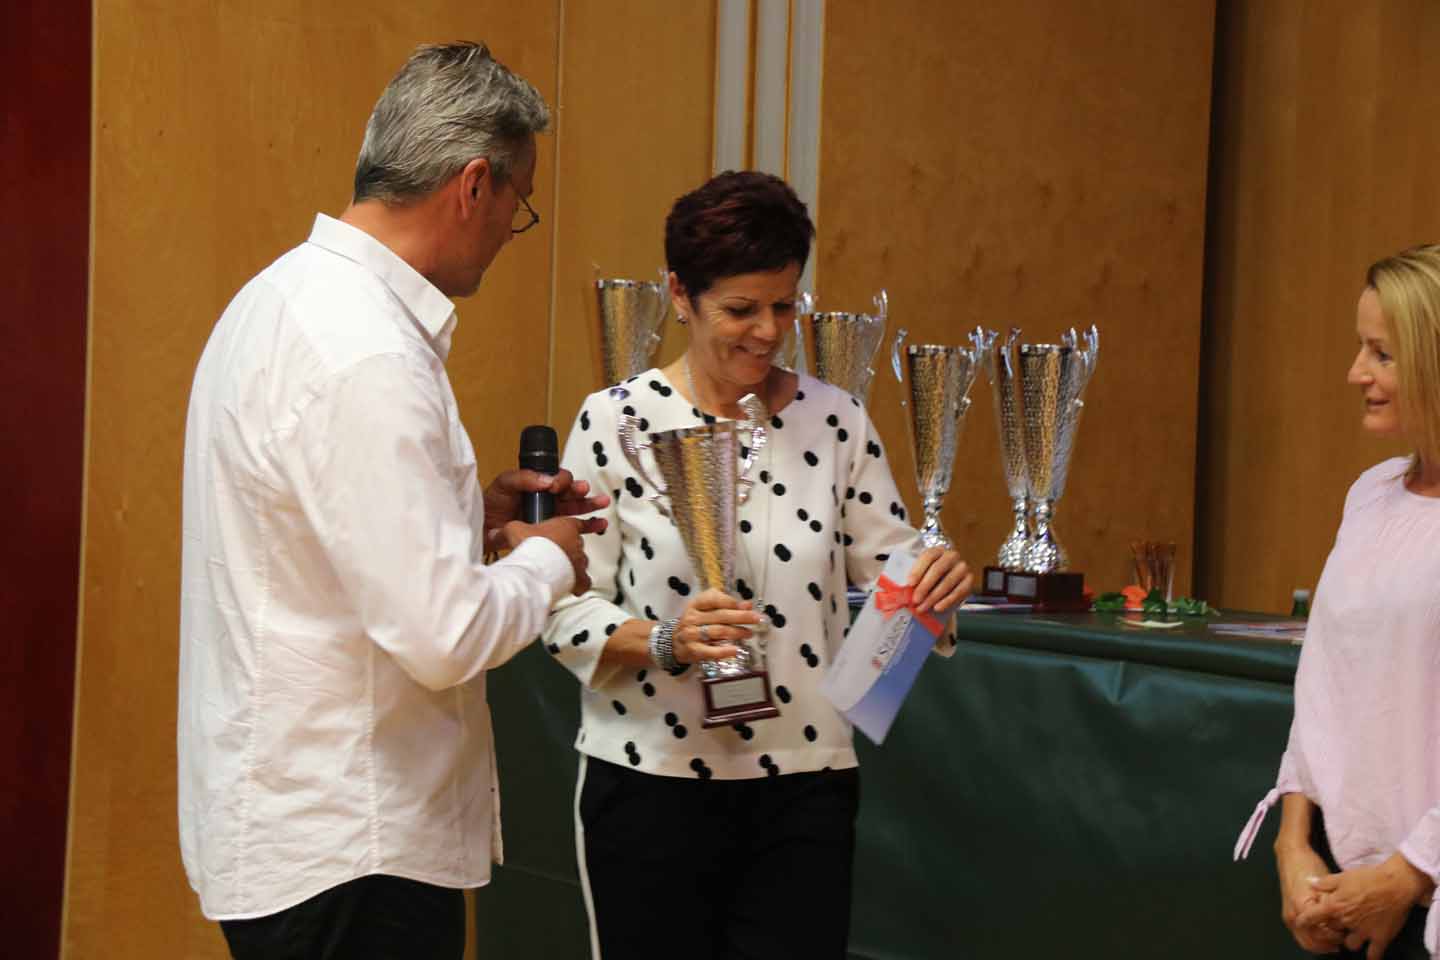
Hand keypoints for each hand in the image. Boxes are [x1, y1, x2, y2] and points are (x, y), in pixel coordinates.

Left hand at [483, 468, 610, 552]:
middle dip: (580, 490)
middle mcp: (547, 498)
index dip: (562, 479)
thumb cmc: (491, 503)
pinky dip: (588, 526)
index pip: (557, 478)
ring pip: (577, 508)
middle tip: (582, 491)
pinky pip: (574, 528)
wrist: (483, 529)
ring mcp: (551, 515)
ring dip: (591, 505)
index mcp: (538, 484)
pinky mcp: (553, 531)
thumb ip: (524, 478)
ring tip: (602, 504)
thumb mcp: (505, 483)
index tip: (557, 485)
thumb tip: (547, 480)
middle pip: (571, 491)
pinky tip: (599, 524)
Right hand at [501, 516, 604, 595]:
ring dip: (572, 566)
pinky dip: (580, 585)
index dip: (572, 528)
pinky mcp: (580, 578)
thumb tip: (494, 534)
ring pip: (581, 562)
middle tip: (553, 555)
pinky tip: (573, 588)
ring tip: (560, 571)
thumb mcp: (514, 531)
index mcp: (566, 526)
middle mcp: (576, 543)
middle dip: (567, 549)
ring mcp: (580, 561)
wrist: (540, 566)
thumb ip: (506, 531)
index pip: (577, 523)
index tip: (568, 531)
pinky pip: (584, 582)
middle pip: (577, 544)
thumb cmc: (533, 546)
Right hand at [670, 589, 757, 663]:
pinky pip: (710, 651)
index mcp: (696, 604)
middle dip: (741, 617)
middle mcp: (692, 618)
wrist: (673, 643)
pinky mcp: (694, 650)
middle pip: (720, 616)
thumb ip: (725, 604)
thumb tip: (747, 605)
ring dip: (737, 632)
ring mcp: (692, 635)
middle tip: (757, 619)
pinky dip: (723, 651)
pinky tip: (735, 650)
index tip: (748, 605)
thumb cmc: (695, 623)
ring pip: (718, 632)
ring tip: (750, 633)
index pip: (714, 599)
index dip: (731, 602)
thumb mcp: (705, 609)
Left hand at [905, 547, 973, 613]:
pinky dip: (947, 601)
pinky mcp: (969, 580)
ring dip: (933, 597)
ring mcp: (962, 568)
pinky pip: (959, 592)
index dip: (918, 570)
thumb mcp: (921, 572)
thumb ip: (912, 578)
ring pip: (948, 582)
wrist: (946, 583)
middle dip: (925, 586)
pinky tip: (937, 608)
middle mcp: (952, 556)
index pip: (928, 556)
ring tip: (922, 608)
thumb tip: (898, 589)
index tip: (910, 583)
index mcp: (937, 550)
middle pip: (938, 569)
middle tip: (915, 600)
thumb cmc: (929, 577)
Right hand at [1275, 841, 1342, 953]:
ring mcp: (1288, 915)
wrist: (1292, 856)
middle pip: (1312, 941)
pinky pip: (1300, 935)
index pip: (1322, 932)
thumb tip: (1342, 923)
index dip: (1336, 935)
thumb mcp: (1326, 886)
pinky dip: (1312, 940)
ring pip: (1305, 941)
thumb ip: (1331, 906)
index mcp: (1302, 907)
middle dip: (1328, 944)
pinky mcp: (1288, 914)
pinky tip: (1324, 937)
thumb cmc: (1309, 866)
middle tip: (1343, 940)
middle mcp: (1293, 914)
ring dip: (1320, 945)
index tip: (1347, 933)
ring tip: (1335, 943)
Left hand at [1296, 854, 1432, 958]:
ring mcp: (1364, 931)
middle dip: (1334, 927)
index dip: (1305, 920)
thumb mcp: (1342, 876)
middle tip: (1340, 921)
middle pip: (1332, 930)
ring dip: (1350, 940)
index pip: (1313, 917)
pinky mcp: (1380, 937)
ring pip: (1350, 944)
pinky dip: (1371, 956)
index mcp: (1335, 905)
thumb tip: (1309, 883)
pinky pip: (1373, 954)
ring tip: (1355, 933)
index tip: (1300, 923)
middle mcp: (1347, 921)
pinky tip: (1370, 956)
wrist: (1396, 883)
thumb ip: (1324, 883)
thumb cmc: (1369, 877)